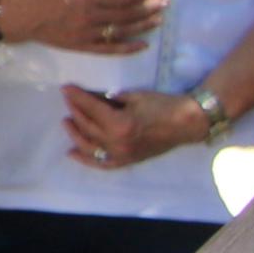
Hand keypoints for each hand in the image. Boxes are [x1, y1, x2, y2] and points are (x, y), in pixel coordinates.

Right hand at [0, 0, 163, 57]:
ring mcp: (86, 33)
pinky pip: (109, 49)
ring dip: (144, 26)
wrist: (14, 14)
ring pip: (122, 31)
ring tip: (159, 20)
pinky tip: (143, 44)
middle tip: (165, 4)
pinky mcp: (80, 45)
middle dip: (149, 9)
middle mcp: (89, 16)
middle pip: (127, 14)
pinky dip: (128, 48)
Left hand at [60, 84, 210, 173]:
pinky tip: (73, 153)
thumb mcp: (134, 96)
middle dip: (75, 110)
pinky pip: (103, 164)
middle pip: (87, 126)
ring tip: (67, 122)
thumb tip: (91, 97)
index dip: (76, 96)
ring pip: (90, 146)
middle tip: (68, 100)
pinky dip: (87, 160)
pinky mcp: (128, 161)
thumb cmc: (164, 105)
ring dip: (75, 133)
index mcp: (119, 124)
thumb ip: (110, 99)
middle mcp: (117, 142)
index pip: (90, 108)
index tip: (66, 88)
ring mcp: (122, 155)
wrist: (188, 123)